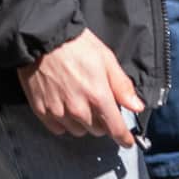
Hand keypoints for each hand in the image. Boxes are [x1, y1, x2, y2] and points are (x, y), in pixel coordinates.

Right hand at [18, 28, 145, 144]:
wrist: (42, 38)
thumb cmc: (75, 44)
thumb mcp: (106, 58)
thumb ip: (122, 86)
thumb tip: (137, 106)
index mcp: (98, 96)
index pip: (115, 129)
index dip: (124, 138)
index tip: (127, 141)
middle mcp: (78, 109)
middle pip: (97, 130)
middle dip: (102, 121)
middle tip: (98, 103)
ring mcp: (59, 111)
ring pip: (78, 131)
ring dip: (83, 123)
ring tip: (79, 102)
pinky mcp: (42, 111)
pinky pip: (58, 128)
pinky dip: (64, 122)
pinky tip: (64, 106)